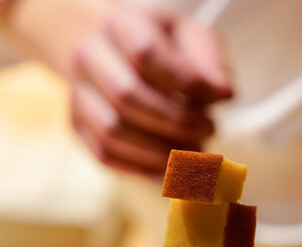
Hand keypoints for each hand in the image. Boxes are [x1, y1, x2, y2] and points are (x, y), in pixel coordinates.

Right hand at [71, 5, 232, 174]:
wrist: (105, 48)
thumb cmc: (157, 45)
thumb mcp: (189, 36)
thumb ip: (210, 61)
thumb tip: (224, 94)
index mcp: (120, 24)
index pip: (145, 53)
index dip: (185, 82)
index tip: (219, 100)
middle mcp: (89, 56)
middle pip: (126, 96)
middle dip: (175, 122)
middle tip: (209, 131)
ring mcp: (77, 94)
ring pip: (112, 132)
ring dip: (159, 150)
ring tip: (193, 152)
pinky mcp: (76, 126)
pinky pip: (105, 155)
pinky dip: (142, 167)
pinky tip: (170, 166)